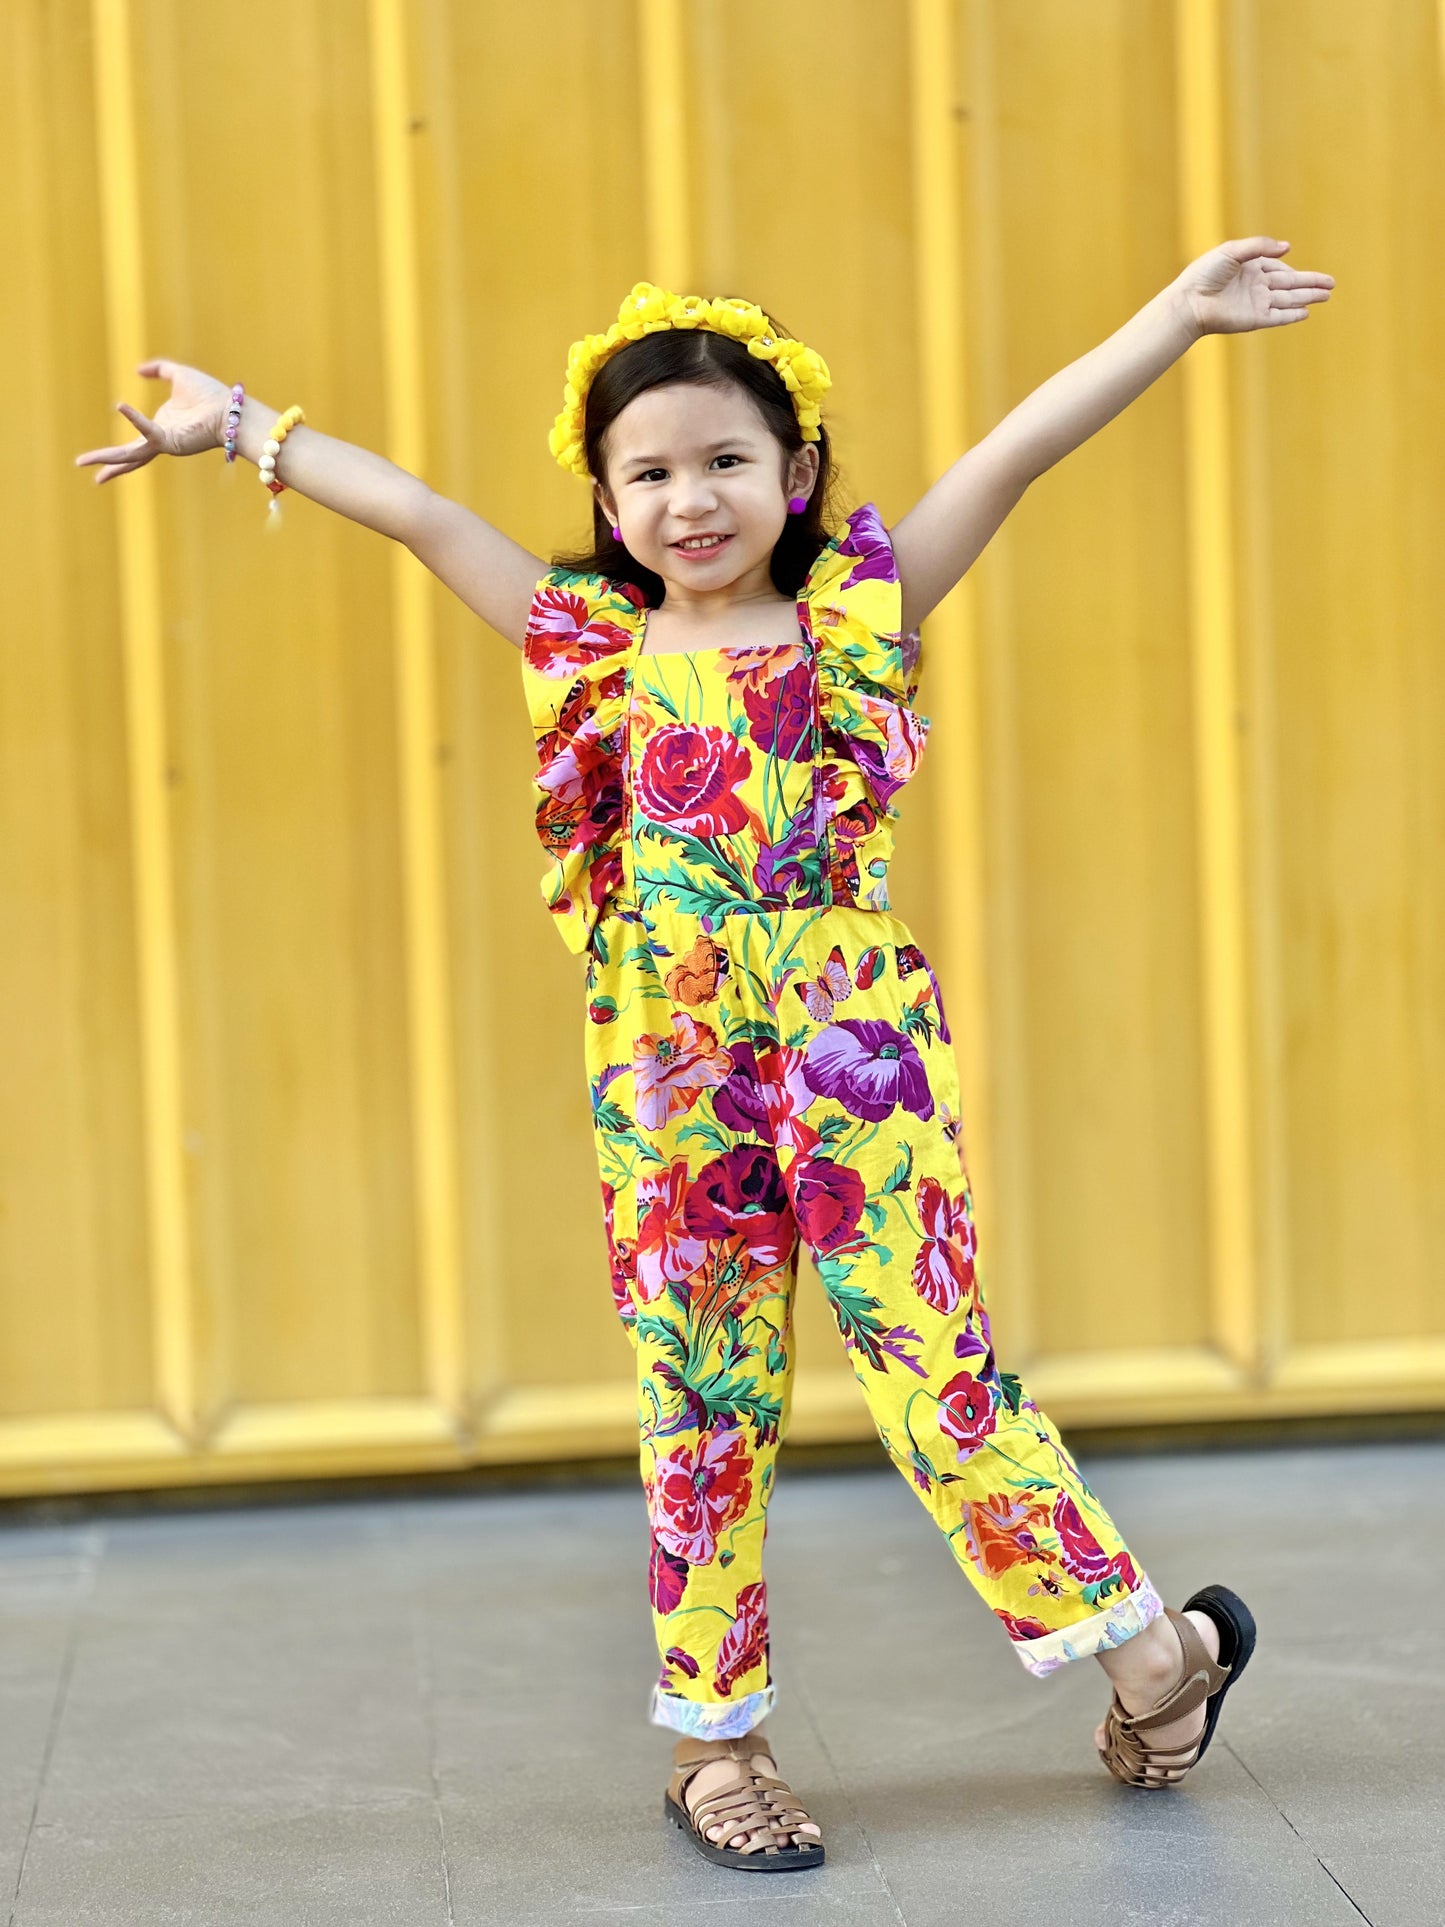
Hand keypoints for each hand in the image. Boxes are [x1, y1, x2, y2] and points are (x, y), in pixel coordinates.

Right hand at [73, 359, 232, 484]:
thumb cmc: (210, 395)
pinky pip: (147, 431)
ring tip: (83, 461)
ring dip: (107, 458)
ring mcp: (164, 444)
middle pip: (127, 456)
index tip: (97, 461)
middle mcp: (160, 440)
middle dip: (105, 462)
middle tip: (80, 465)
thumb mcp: (177, 374)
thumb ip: (159, 369)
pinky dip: (135, 419)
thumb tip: (138, 369)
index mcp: (160, 428)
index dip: (116, 454)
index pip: (134, 443)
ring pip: (130, 455)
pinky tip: (121, 406)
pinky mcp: (171, 441)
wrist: (229, 410)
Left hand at [1176, 237, 1334, 337]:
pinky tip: (1306, 312)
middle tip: (1332, 284)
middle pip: (1290, 285)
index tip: (1306, 273)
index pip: (1279, 270)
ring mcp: (1256, 304)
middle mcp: (1256, 287)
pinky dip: (1292, 315)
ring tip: (1327, 295)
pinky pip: (1278, 317)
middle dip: (1311, 284)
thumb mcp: (1233, 251)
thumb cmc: (1205, 274)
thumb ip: (1260, 247)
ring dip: (1308, 297)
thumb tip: (1287, 247)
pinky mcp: (1254, 319)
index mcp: (1251, 269)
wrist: (1190, 302)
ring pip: (1289, 300)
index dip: (1294, 271)